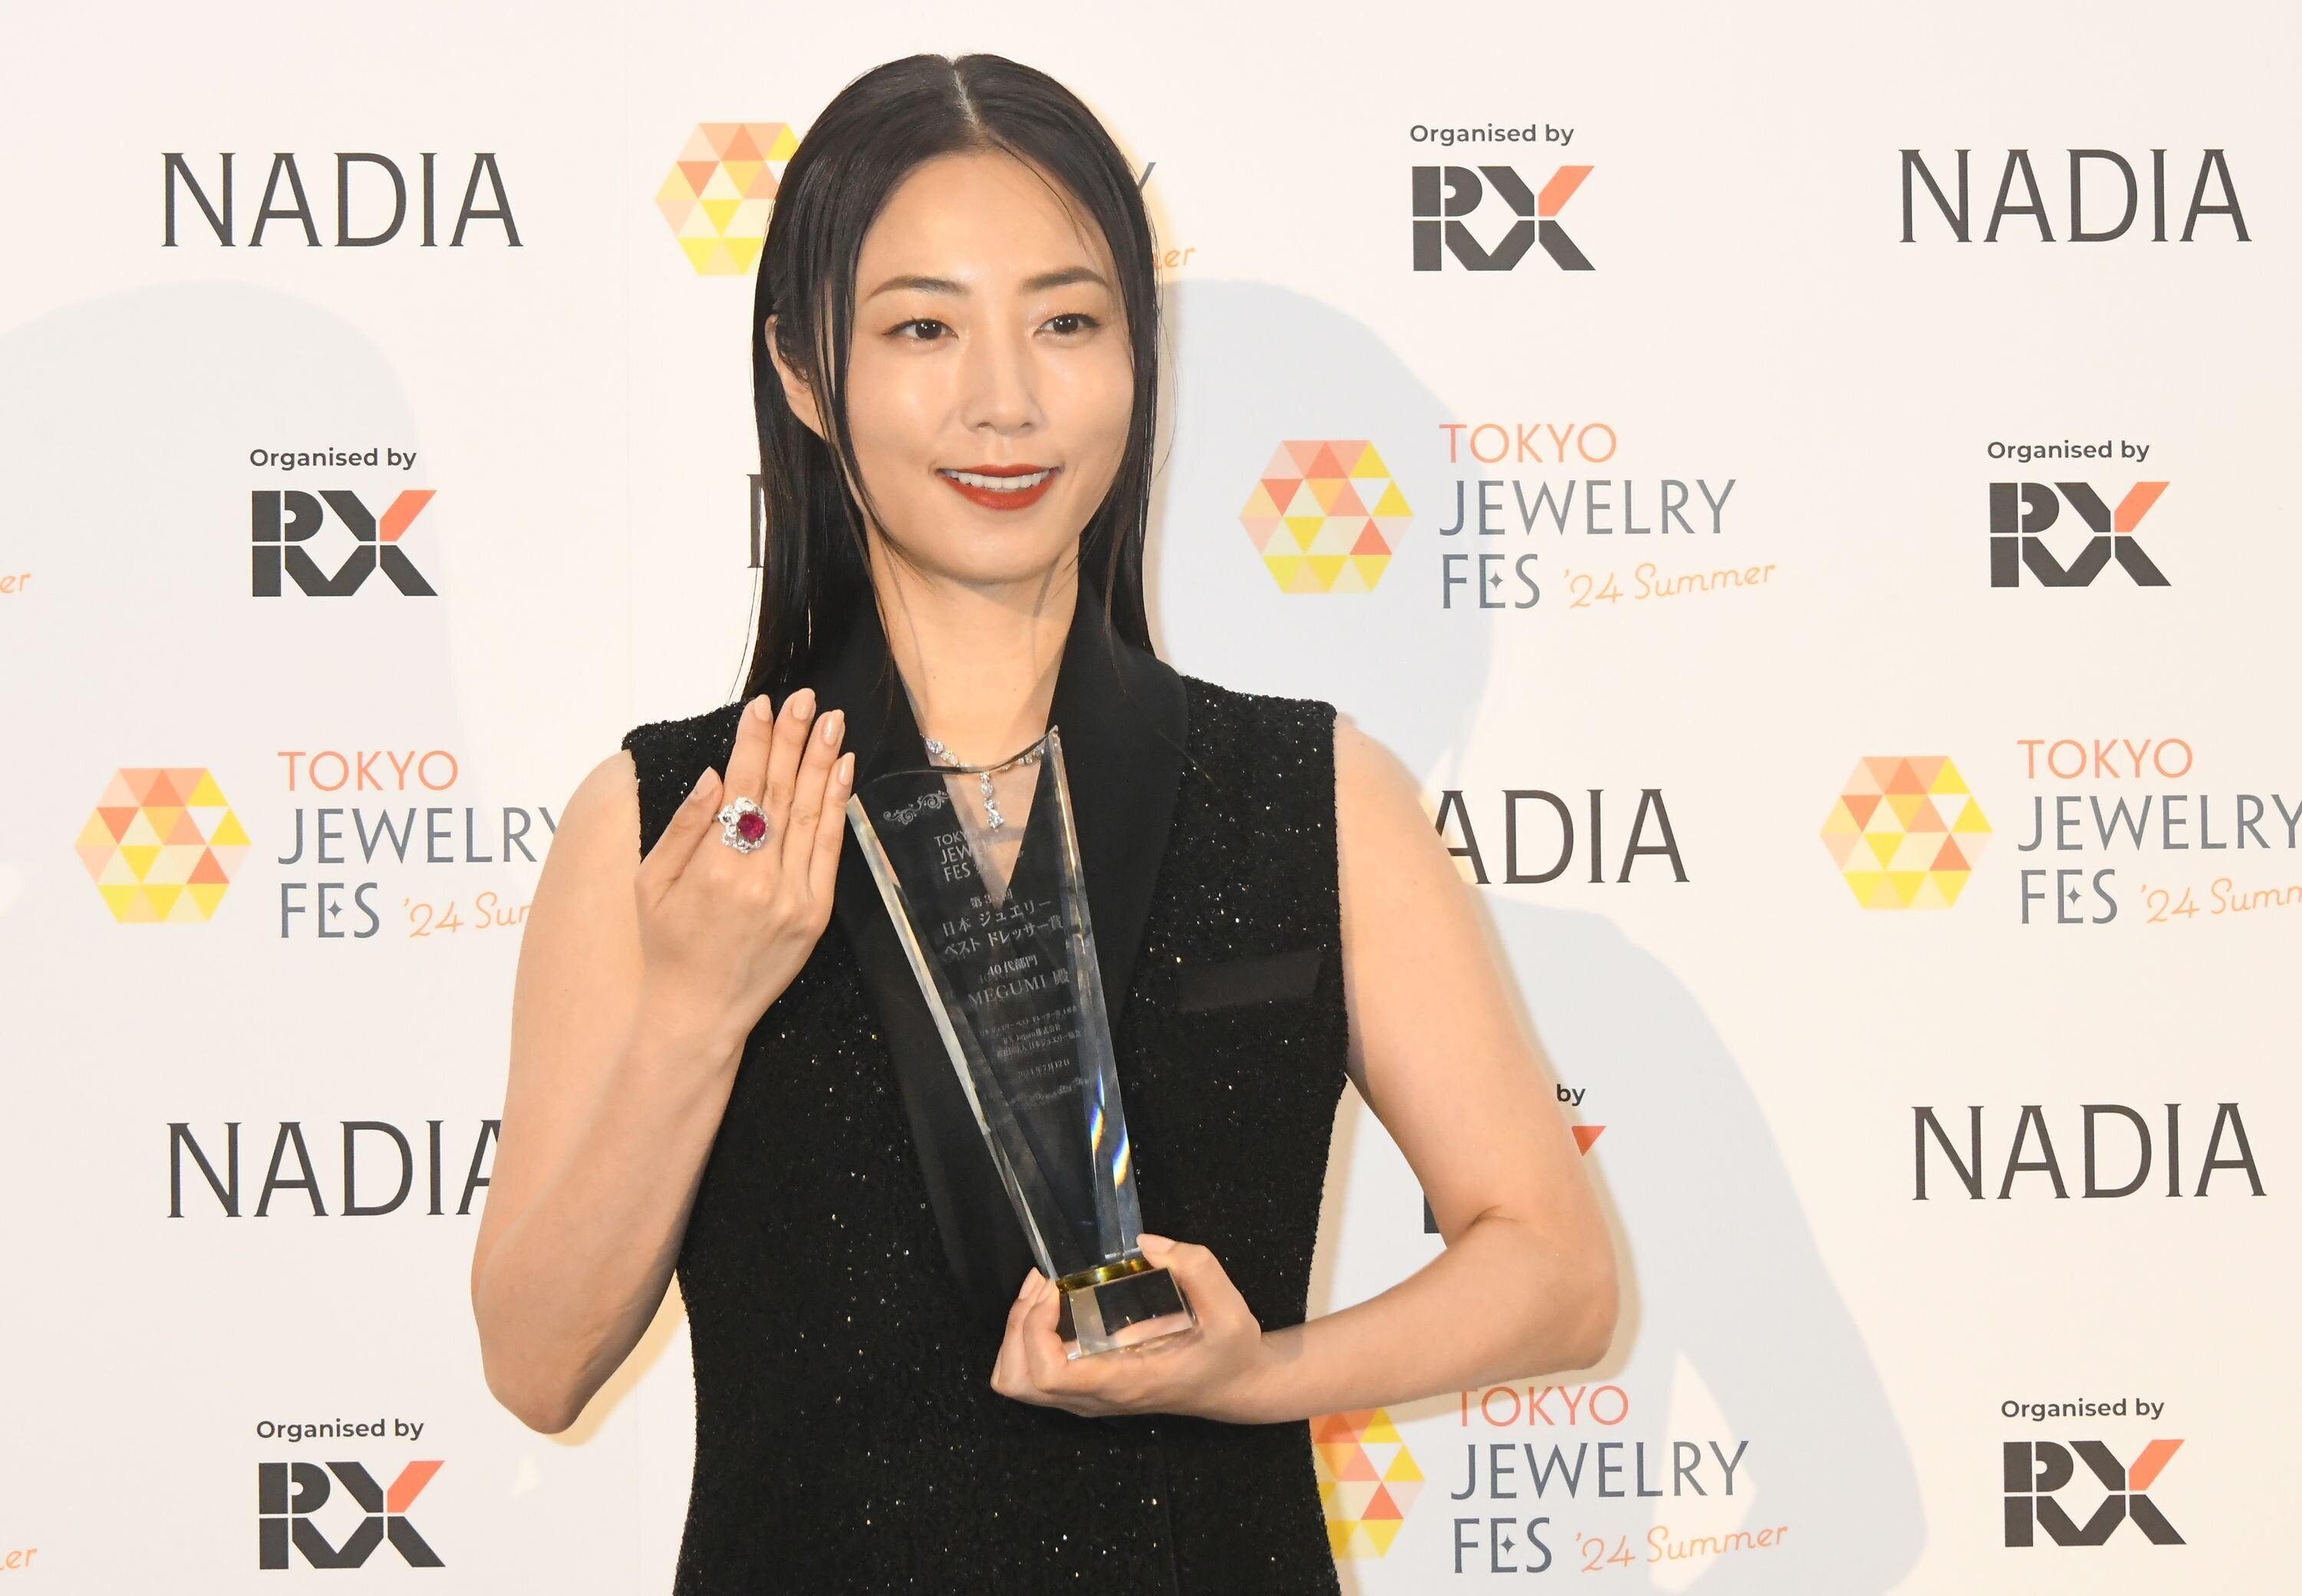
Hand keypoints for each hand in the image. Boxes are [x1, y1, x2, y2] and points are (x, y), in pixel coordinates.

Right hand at [633, 689, 852, 1052]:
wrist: (701, 1013)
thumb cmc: (669, 945)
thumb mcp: (652, 884)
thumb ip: (684, 826)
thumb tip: (714, 775)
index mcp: (714, 869)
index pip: (741, 788)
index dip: (754, 743)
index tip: (762, 705)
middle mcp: (760, 880)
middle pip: (780, 792)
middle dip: (793, 739)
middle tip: (804, 698)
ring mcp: (794, 898)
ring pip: (810, 814)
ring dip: (822, 761)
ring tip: (830, 720)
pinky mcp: (816, 914)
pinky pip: (829, 849)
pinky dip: (836, 806)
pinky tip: (841, 770)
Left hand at [988, 1234, 1272, 1422]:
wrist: (1237, 1387)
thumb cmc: (1230, 1351)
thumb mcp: (1230, 1309)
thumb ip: (1196, 1268)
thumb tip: (1146, 1243)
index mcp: (1123, 1381)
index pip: (1049, 1375)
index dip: (1034, 1329)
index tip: (1054, 1289)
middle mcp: (1096, 1397)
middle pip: (1017, 1382)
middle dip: (1017, 1328)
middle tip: (1044, 1286)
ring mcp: (1088, 1398)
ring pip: (1018, 1383)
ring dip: (1018, 1335)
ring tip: (1043, 1294)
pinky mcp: (1088, 1390)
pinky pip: (1034, 1375)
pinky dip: (1029, 1340)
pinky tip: (1055, 1307)